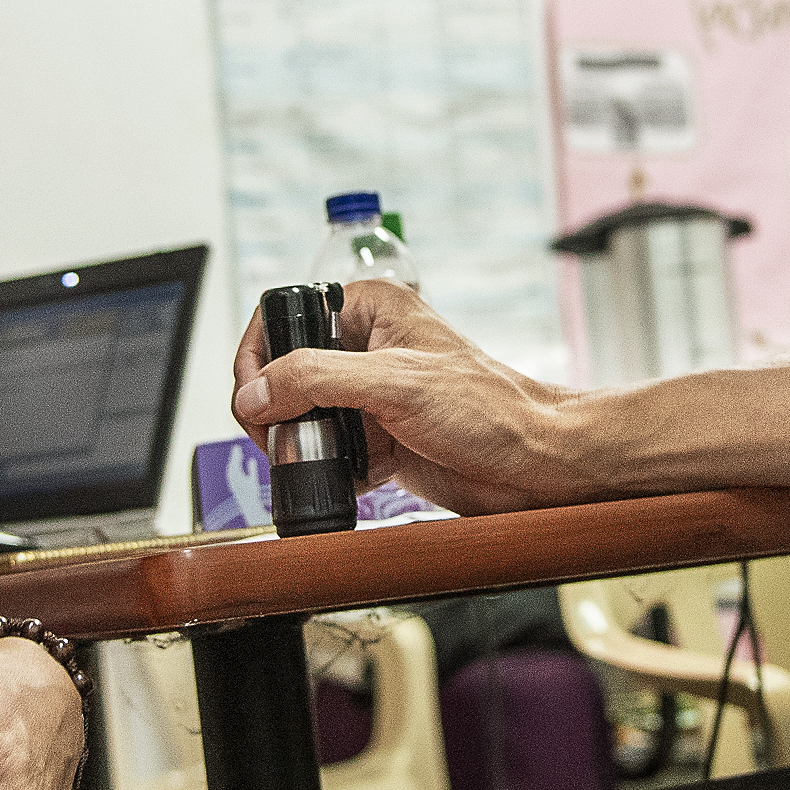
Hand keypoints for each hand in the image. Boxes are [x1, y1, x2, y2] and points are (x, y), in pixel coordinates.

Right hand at [232, 278, 581, 513]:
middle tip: (281, 436)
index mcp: (371, 310)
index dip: (259, 356)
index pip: (287, 317)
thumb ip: (317, 380)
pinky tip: (352, 478)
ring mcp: (372, 397)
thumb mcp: (396, 383)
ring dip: (302, 444)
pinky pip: (330, 455)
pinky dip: (330, 472)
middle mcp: (367, 349)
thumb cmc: (493, 409)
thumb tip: (256, 394)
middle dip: (275, 410)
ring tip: (320, 459)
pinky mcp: (380, 440)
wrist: (535, 466)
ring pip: (303, 418)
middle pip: (285, 373)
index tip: (254, 396)